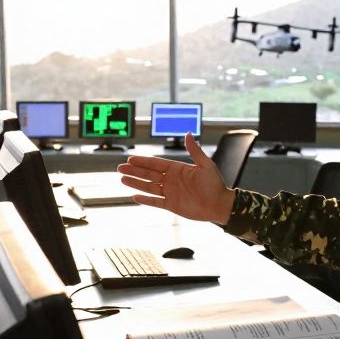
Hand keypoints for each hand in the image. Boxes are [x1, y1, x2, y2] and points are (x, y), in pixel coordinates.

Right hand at [117, 132, 235, 223]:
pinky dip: (145, 200)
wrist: (219, 205)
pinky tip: (134, 196)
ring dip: (136, 183)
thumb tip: (188, 133)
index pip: (156, 164)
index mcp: (178, 169)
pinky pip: (155, 202)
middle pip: (149, 174)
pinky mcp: (171, 205)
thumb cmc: (215, 185)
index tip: (130, 159)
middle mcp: (172, 180)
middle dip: (134, 171)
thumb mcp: (205, 165)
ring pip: (149, 187)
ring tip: (122, 179)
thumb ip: (194, 150)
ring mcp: (170, 193)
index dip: (143, 162)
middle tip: (120, 168)